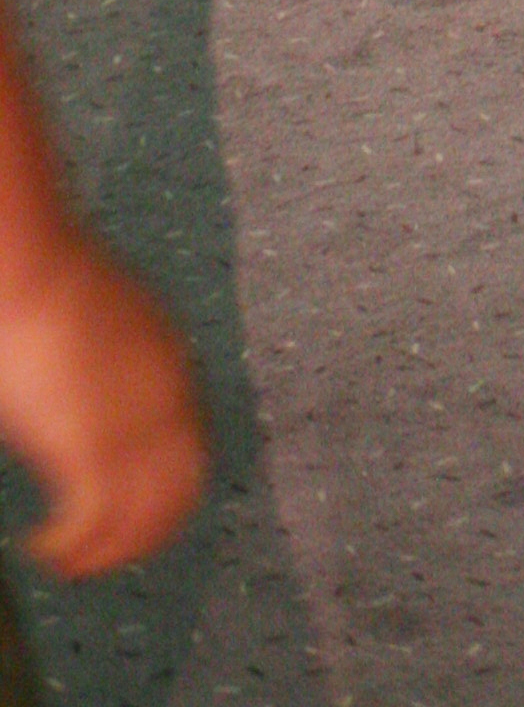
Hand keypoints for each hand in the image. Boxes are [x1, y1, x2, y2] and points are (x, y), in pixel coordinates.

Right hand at [0, 232, 207, 578]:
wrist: (30, 269)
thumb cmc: (50, 284)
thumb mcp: (101, 324)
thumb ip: (111, 364)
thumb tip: (90, 392)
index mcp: (171, 369)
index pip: (189, 450)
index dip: (158, 490)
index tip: (123, 508)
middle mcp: (167, 402)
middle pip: (179, 494)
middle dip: (139, 536)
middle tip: (96, 553)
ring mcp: (135, 428)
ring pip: (143, 522)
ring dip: (104, 553)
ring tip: (64, 560)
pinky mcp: (93, 451)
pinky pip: (93, 527)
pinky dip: (67, 549)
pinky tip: (39, 544)